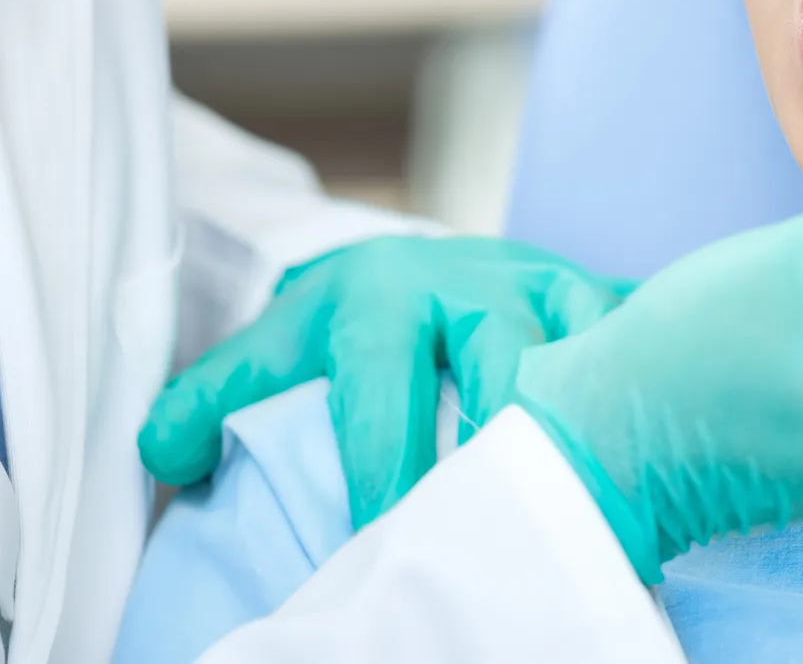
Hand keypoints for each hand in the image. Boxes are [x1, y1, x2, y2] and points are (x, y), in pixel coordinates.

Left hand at [139, 235, 628, 527]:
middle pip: (499, 369)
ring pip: (578, 360)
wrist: (430, 266)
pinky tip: (640, 477)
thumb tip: (162, 452)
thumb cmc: (353, 329)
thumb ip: (212, 400)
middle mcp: (471, 282)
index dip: (385, 471)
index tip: (386, 536)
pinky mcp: (601, 300)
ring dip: (579, 435)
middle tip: (496, 530)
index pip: (382, 390)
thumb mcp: (276, 350)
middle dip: (502, 452)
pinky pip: (628, 353)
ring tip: (581, 512)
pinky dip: (634, 410)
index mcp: (380, 295)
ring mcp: (546, 288)